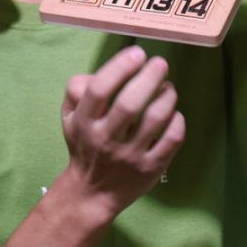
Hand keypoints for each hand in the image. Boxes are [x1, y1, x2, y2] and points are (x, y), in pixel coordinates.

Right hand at [59, 46, 184, 220]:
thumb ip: (78, 89)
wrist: (92, 193)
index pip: (99, 90)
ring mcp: (130, 156)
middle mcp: (106, 139)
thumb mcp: (69, 117)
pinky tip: (174, 112)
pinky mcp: (151, 169)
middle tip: (160, 63)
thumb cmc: (84, 145)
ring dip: (166, 96)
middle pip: (129, 103)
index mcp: (85, 123)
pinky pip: (172, 140)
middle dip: (148, 77)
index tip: (136, 53)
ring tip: (168, 87)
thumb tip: (107, 70)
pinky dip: (177, 121)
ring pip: (155, 119)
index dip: (119, 67)